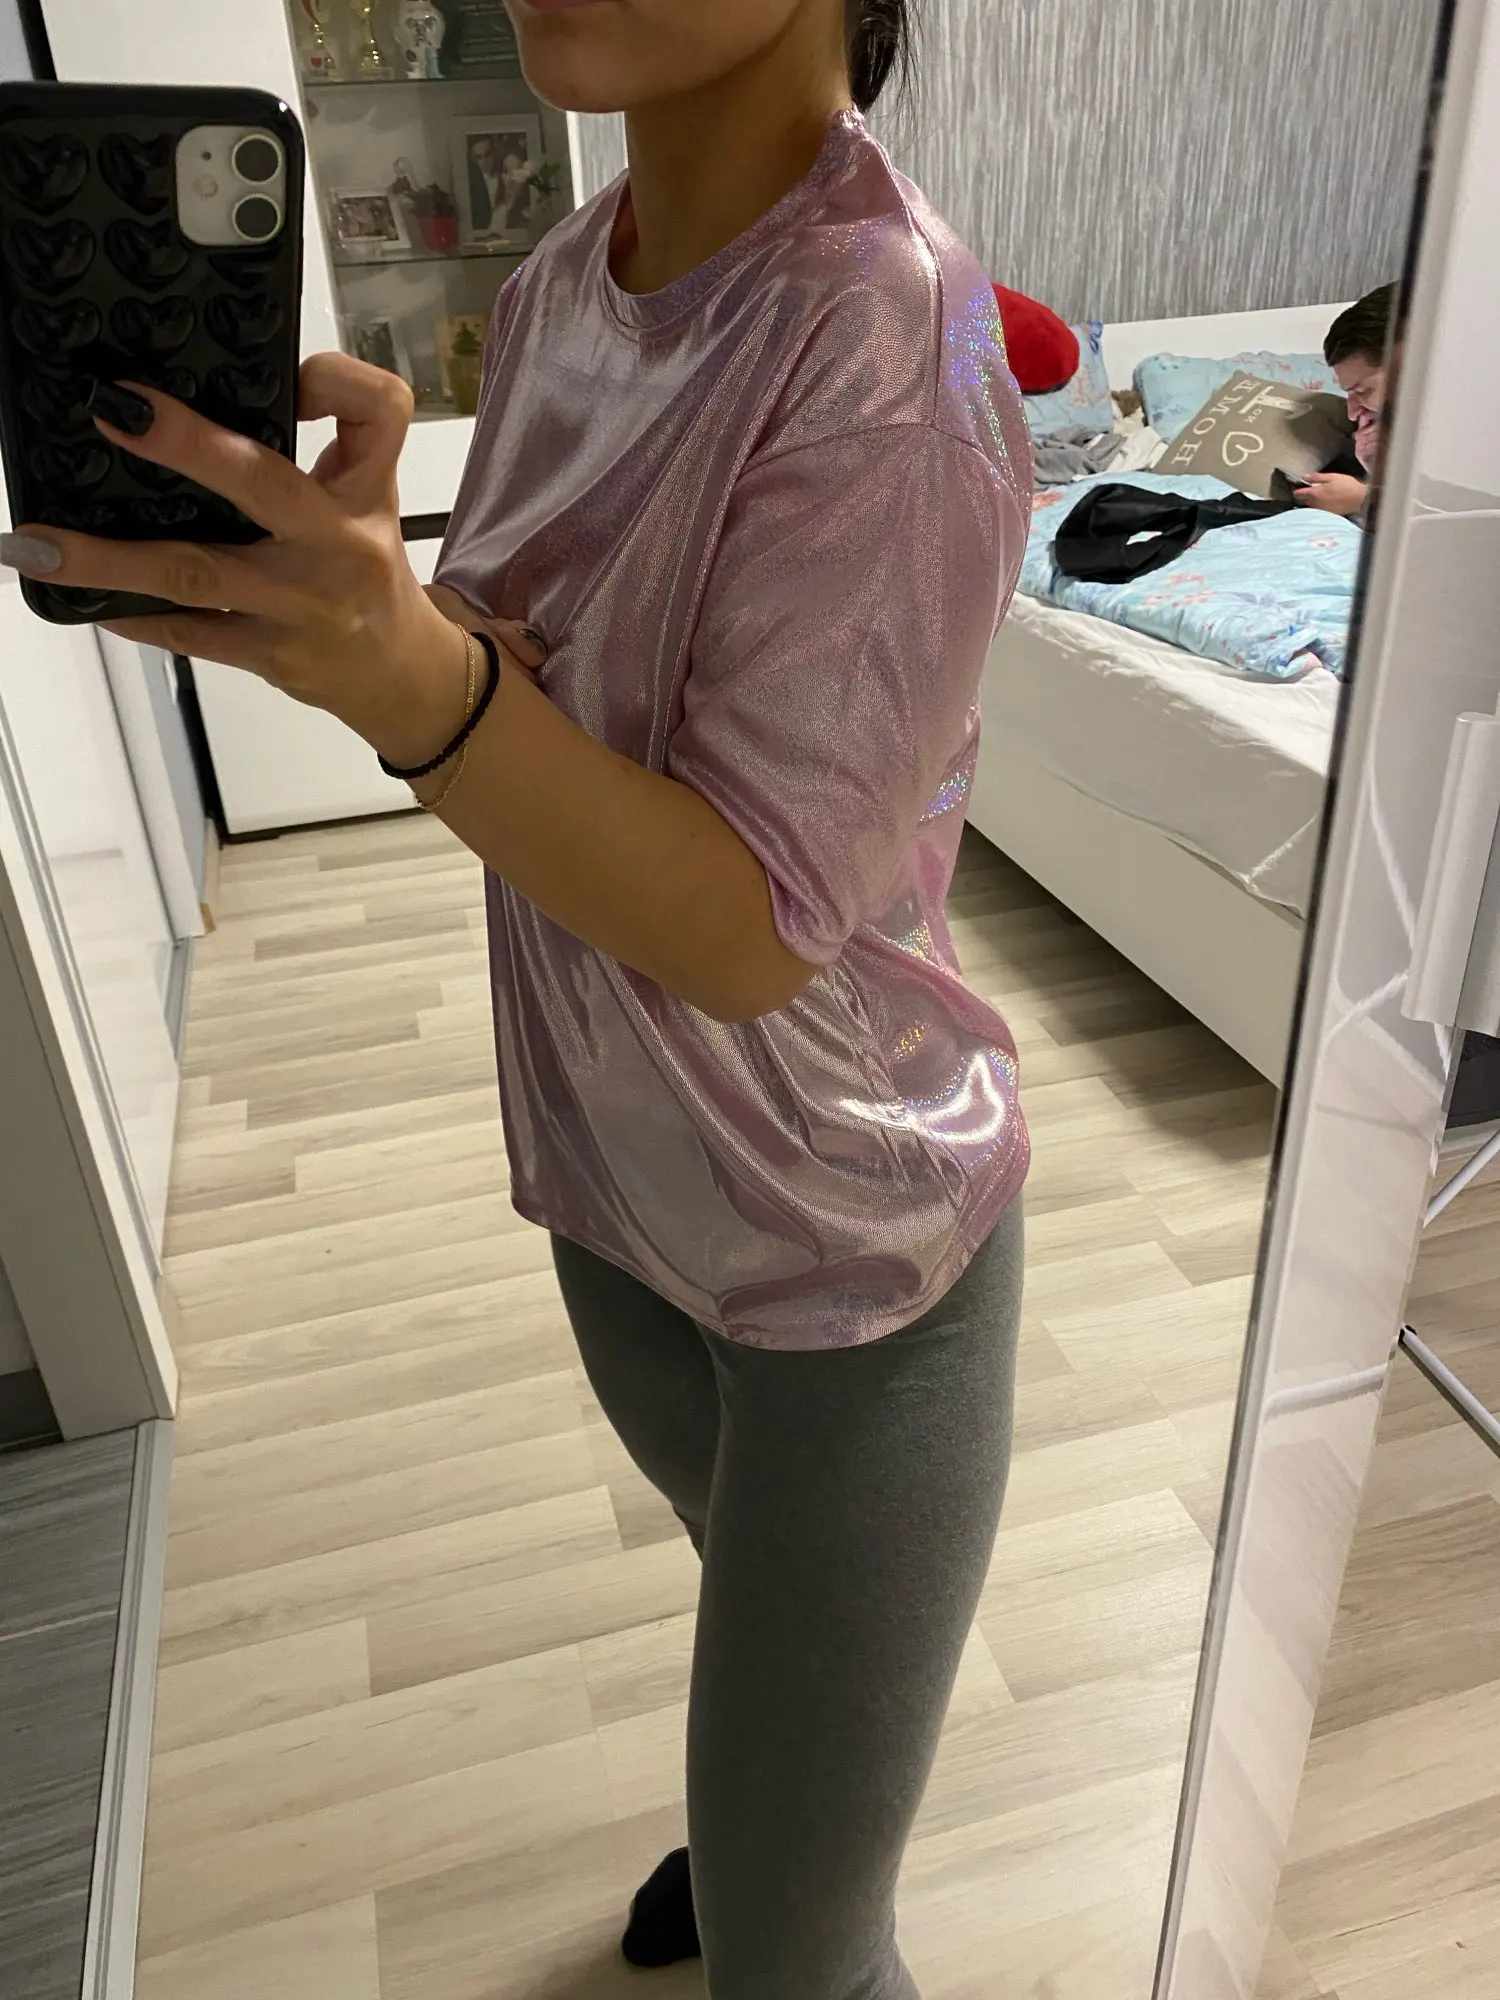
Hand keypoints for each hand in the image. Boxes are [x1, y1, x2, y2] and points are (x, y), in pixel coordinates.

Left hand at [0, 357, 539, 769]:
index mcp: (365, 495)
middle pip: (263, 484)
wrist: (399, 678)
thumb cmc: (369, 569)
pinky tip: (87, 599)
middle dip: (188, 447)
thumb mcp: (371, 494)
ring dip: (111, 559)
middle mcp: (337, 548)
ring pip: (197, 575)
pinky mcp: (267, 656)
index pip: (376, 412)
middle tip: (113, 414)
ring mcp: (298, 609)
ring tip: (38, 545)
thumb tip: (228, 391)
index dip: (332, 382)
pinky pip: (188, 634)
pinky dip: (133, 614)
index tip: (291, 379)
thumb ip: (328, 438)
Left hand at [1294, 471, 1367, 516]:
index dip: (1296, 490)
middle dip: (1301, 496)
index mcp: (1315, 493)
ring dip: (1308, 502)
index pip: (1299, 493)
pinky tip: (1321, 503)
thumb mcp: (1332, 477)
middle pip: (1303, 501)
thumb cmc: (1347, 486)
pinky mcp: (1327, 514)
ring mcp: (1321, 510)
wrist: (1360, 499)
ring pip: (1309, 506)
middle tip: (1301, 491)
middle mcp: (1316, 503)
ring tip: (1311, 496)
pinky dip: (1316, 506)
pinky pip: (1317, 510)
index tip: (1295, 487)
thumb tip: (1304, 477)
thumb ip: (1317, 477)